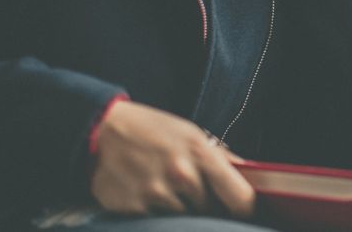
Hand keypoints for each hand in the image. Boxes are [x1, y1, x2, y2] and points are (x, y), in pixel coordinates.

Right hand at [90, 101, 254, 217]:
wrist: (103, 131)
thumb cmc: (153, 130)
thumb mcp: (191, 134)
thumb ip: (220, 157)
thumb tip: (249, 174)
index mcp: (201, 152)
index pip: (239, 196)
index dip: (246, 208)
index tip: (245, 212)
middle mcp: (181, 173)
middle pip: (210, 209)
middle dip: (205, 203)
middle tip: (187, 186)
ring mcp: (157, 192)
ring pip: (185, 217)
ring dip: (179, 207)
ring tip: (164, 185)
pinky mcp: (134, 208)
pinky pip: (157, 220)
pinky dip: (155, 211)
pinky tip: (146, 191)